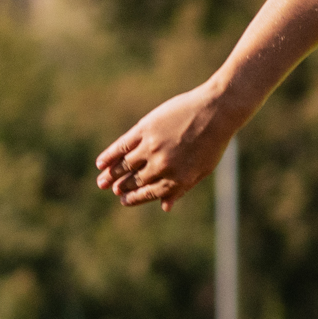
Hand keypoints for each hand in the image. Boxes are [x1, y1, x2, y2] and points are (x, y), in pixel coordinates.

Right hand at [96, 86, 230, 209]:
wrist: (216, 111)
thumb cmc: (213, 141)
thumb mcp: (202, 170)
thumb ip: (181, 188)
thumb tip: (165, 207)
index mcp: (178, 179)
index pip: (150, 193)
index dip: (135, 198)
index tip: (124, 200)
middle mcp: (163, 166)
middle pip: (135, 180)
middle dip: (122, 186)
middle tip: (112, 189)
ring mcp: (152, 147)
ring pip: (126, 165)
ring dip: (111, 174)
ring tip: (102, 181)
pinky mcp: (145, 129)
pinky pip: (122, 146)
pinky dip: (110, 155)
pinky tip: (101, 163)